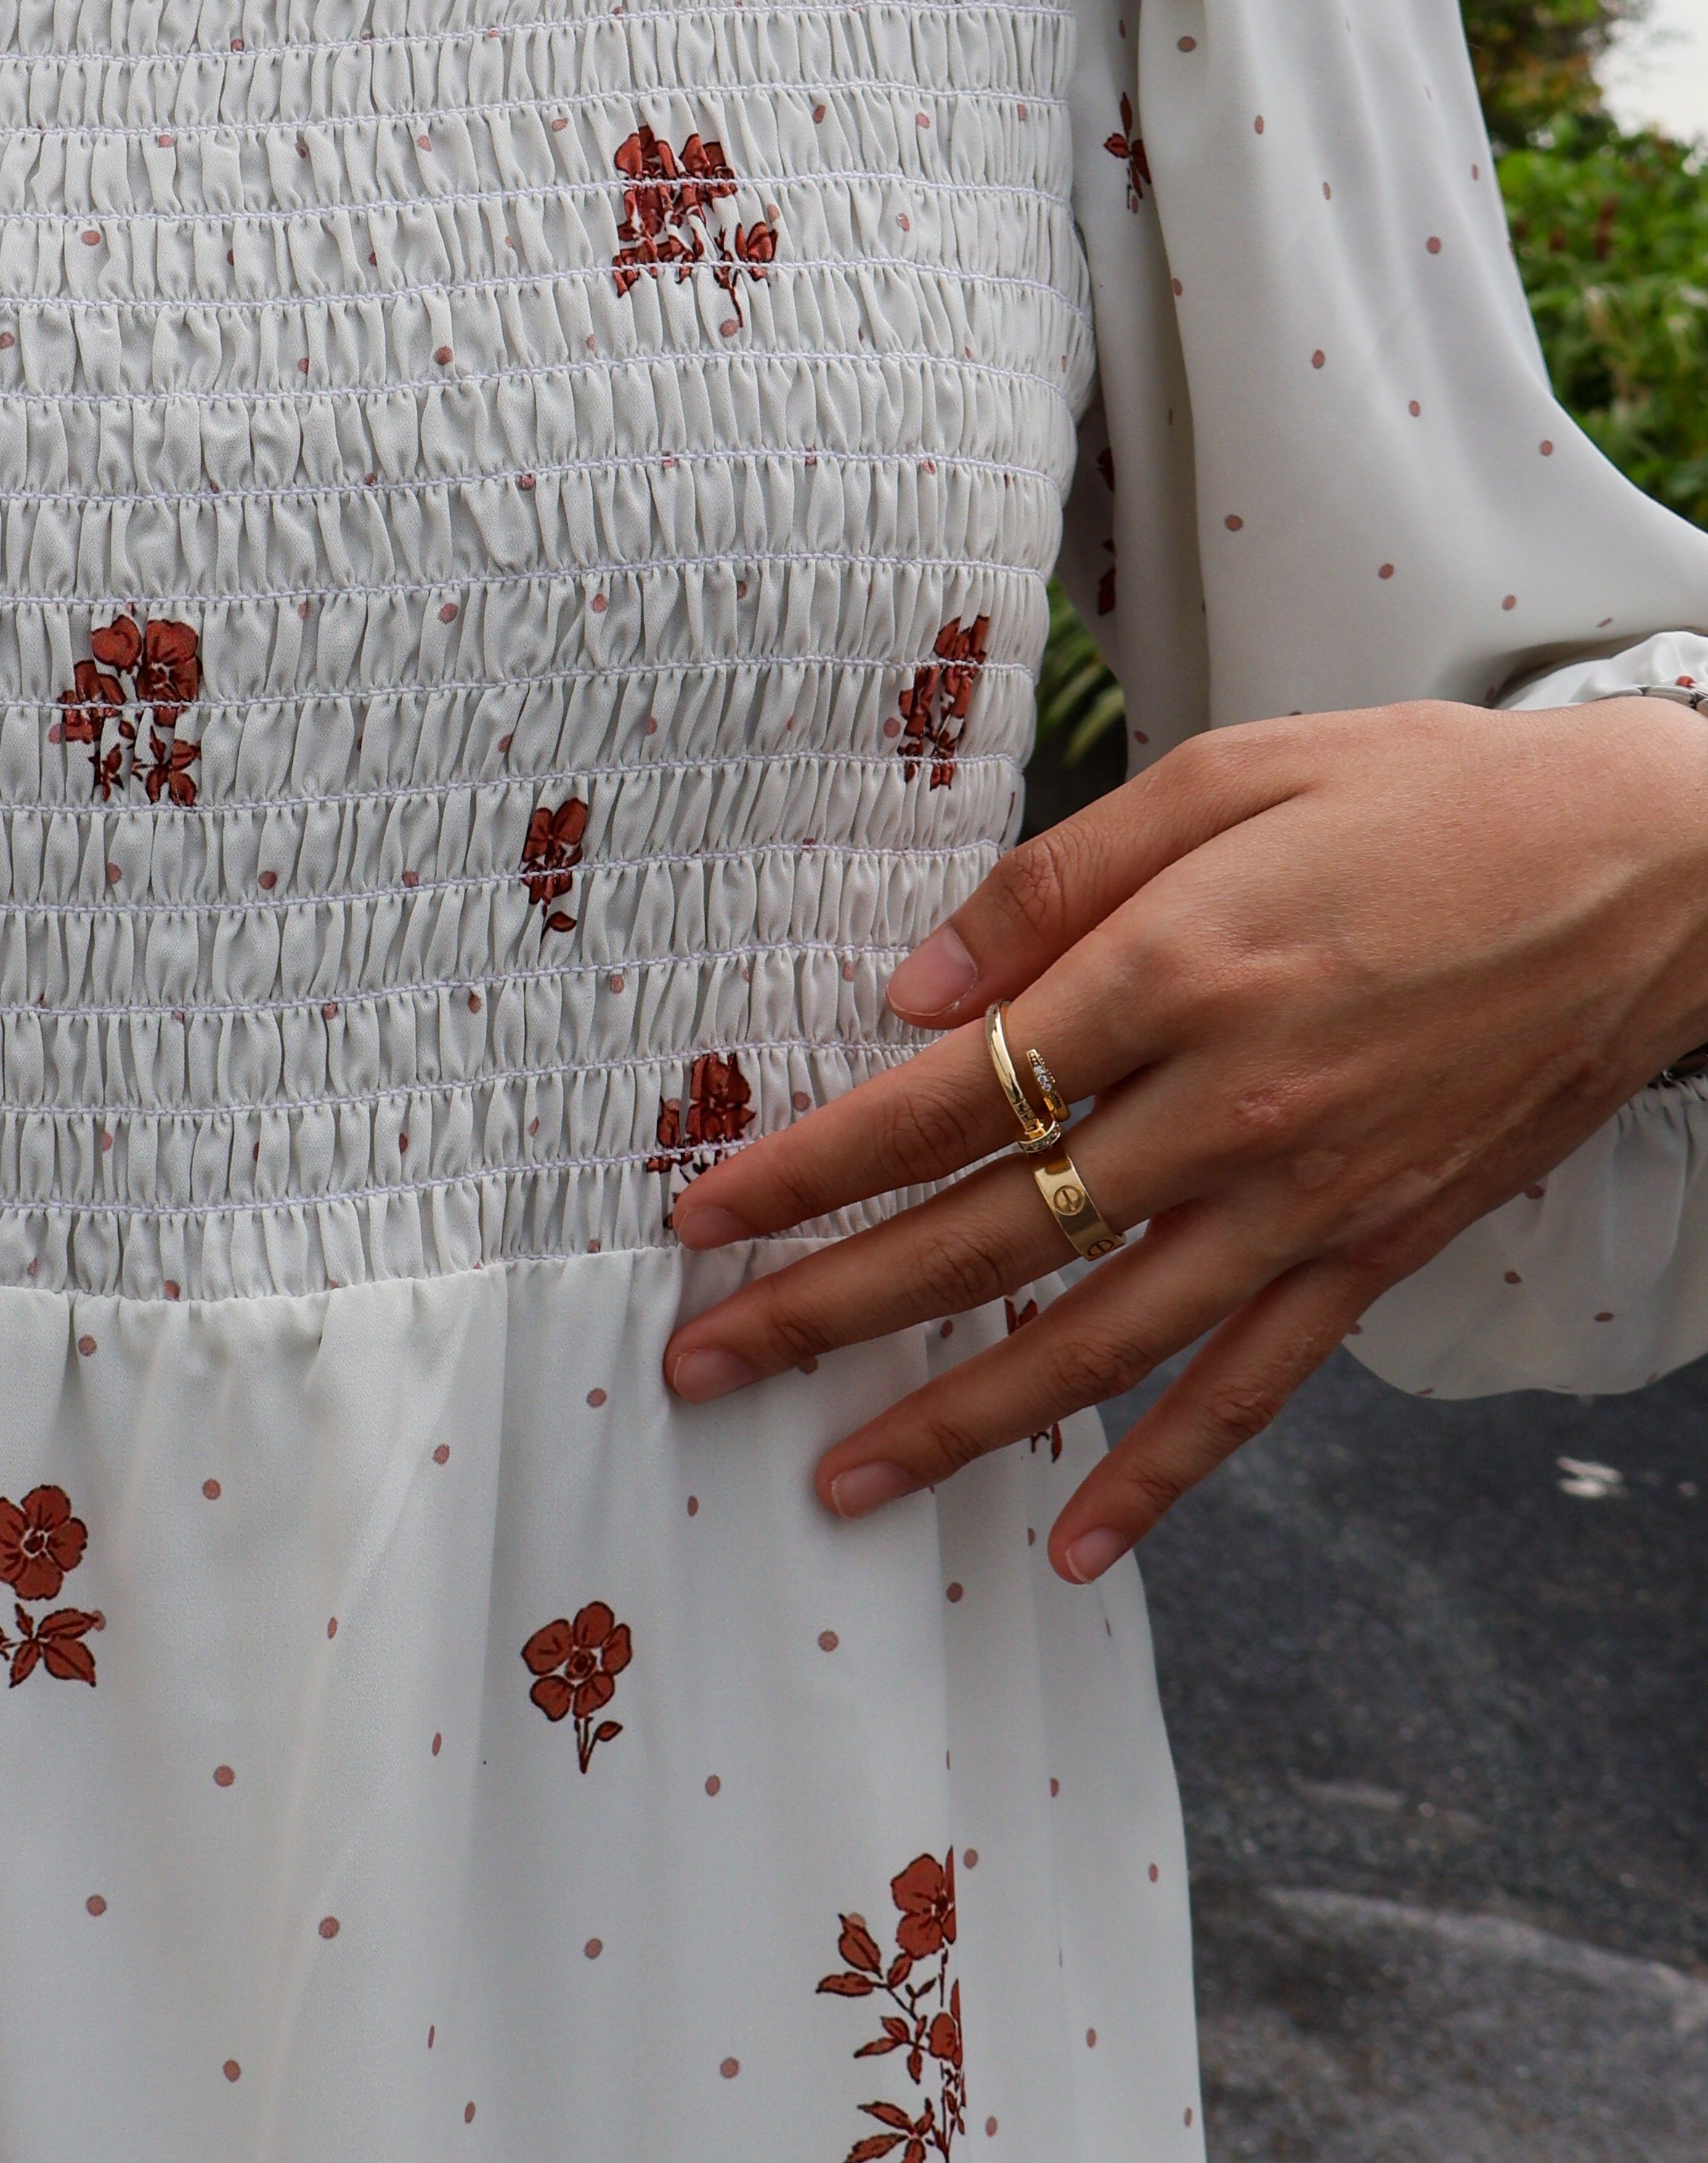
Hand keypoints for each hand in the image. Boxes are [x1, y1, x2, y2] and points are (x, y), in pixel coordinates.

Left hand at [658, 696, 1707, 1580]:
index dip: (810, 1165)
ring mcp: (1305, 1198)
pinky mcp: (1374, 1249)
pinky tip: (1079, 1541)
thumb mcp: (1222, 777)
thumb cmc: (1420, 797)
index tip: (705, 1214)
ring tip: (838, 1474)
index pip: (941, 1099)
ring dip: (956, 1417)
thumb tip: (915, 990)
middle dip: (828, 1307)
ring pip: (1097, 1341)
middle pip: (986, 1233)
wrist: (1651, 867)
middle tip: (705, 1363)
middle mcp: (1230, 1108)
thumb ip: (1053, 883)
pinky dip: (1164, 1474)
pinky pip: (1252, 1386)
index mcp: (1173, 973)